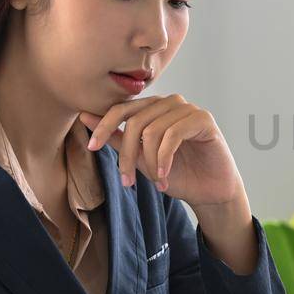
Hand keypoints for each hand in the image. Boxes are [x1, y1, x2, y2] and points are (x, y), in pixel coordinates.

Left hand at [80, 94, 244, 208]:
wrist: (209, 191)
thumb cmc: (177, 173)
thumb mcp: (139, 158)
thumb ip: (116, 137)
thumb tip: (84, 116)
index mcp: (153, 108)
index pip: (121, 108)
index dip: (103, 126)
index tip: (91, 147)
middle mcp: (170, 103)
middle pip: (134, 121)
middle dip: (127, 155)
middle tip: (128, 181)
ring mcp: (188, 109)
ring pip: (152, 130)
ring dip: (149, 162)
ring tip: (155, 181)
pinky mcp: (204, 119)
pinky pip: (172, 134)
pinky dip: (164, 158)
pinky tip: (164, 175)